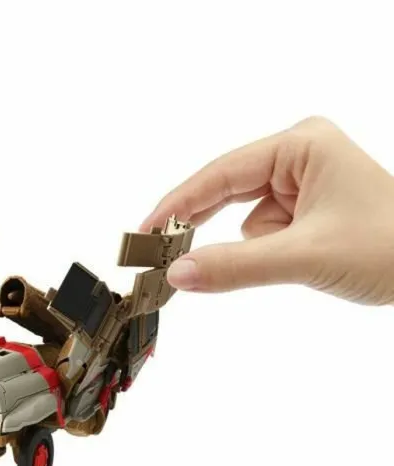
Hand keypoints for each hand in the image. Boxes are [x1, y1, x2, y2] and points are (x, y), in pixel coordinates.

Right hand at [142, 117, 393, 303]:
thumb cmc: (391, 247)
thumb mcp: (304, 256)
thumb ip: (234, 266)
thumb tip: (177, 274)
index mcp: (302, 144)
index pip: (221, 173)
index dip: (178, 204)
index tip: (144, 233)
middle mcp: (299, 156)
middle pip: (227, 192)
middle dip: (205, 225)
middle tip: (161, 253)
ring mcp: (302, 184)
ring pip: (244, 219)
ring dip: (252, 247)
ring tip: (289, 259)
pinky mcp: (305, 211)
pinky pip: (262, 234)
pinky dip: (263, 253)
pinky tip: (296, 260)